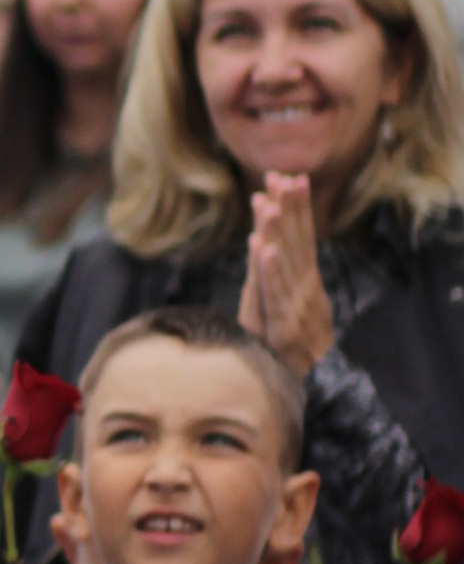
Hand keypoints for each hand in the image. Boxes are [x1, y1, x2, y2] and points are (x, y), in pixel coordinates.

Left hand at [240, 175, 334, 372]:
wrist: (291, 387)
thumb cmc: (276, 342)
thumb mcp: (270, 301)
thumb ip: (266, 270)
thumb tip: (259, 233)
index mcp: (305, 281)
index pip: (301, 237)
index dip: (296, 207)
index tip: (289, 176)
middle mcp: (305, 291)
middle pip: (296, 243)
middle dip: (289, 208)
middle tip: (282, 176)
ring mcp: (296, 309)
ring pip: (285, 262)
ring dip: (277, 231)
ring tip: (269, 202)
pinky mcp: (283, 327)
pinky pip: (275, 293)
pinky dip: (270, 269)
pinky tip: (263, 247)